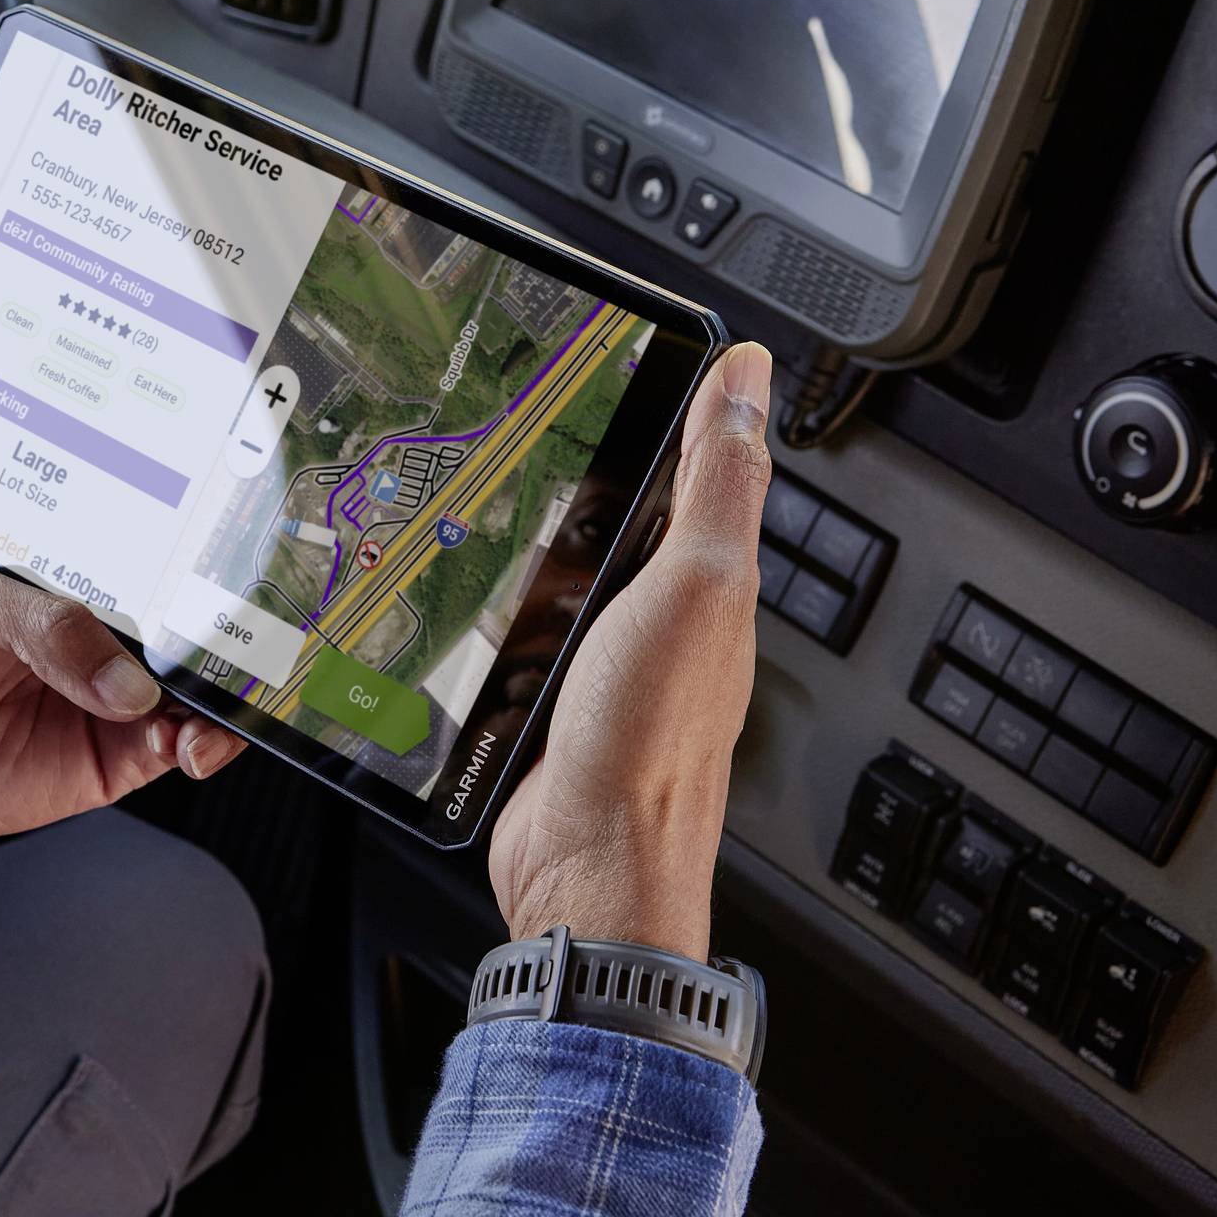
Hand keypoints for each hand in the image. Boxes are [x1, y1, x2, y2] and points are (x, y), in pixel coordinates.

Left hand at [0, 553, 248, 883]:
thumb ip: (39, 622)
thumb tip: (123, 675)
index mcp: (62, 579)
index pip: (147, 562)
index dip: (191, 566)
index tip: (226, 572)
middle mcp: (94, 636)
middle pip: (183, 627)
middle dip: (223, 632)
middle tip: (238, 639)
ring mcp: (105, 697)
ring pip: (194, 690)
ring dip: (219, 694)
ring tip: (205, 699)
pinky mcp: (106, 760)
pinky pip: (174, 747)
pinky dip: (199, 743)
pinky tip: (182, 740)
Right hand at [488, 341, 774, 961]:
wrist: (584, 865)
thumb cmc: (648, 745)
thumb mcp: (695, 586)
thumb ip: (719, 482)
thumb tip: (749, 376)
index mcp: (710, 583)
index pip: (699, 470)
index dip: (672, 410)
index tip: (627, 351)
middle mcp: (663, 620)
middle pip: (619, 519)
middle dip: (576, 482)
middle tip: (526, 433)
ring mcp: (603, 663)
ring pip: (558, 574)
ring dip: (523, 550)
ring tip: (483, 508)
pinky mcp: (547, 701)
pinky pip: (515, 633)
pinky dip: (491, 614)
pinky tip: (467, 600)